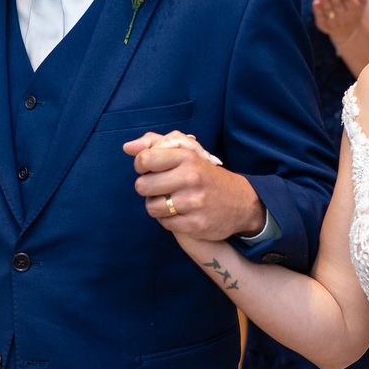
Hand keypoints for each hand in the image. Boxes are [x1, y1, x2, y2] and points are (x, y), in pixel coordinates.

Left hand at [125, 131, 264, 239]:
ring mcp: (195, 202)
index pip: (145, 158)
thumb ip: (155, 144)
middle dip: (147, 188)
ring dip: (156, 205)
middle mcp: (191, 177)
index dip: (141, 165)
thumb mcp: (186, 152)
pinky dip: (168, 219)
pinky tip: (179, 212)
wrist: (241, 201)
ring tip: (169, 200)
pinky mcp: (197, 224)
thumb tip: (127, 147)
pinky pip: (165, 224)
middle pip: (143, 186)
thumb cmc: (205, 174)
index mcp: (187, 157)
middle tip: (160, 187)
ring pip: (152, 207)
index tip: (150, 168)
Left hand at [312, 0, 367, 43]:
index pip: (348, 1)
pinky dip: (317, 10)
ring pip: (328, 11)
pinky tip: (316, 1)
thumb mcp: (361, 2)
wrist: (347, 31)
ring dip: (325, 2)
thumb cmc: (354, 11)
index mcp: (353, 10)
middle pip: (338, 5)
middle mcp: (344, 17)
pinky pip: (320, 17)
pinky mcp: (324, 26)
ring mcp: (334, 22)